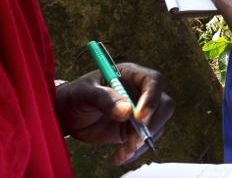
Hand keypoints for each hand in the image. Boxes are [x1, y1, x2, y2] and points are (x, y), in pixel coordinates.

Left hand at [53, 62, 173, 164]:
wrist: (67, 115)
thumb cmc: (75, 96)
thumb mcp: (84, 93)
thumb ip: (104, 99)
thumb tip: (126, 111)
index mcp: (130, 75)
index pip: (153, 81)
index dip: (152, 98)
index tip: (139, 118)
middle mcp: (139, 92)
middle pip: (163, 105)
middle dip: (152, 125)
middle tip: (134, 139)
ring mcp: (139, 112)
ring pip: (157, 127)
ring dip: (142, 142)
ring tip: (122, 152)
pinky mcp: (133, 129)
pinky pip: (144, 141)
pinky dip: (134, 152)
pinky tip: (119, 157)